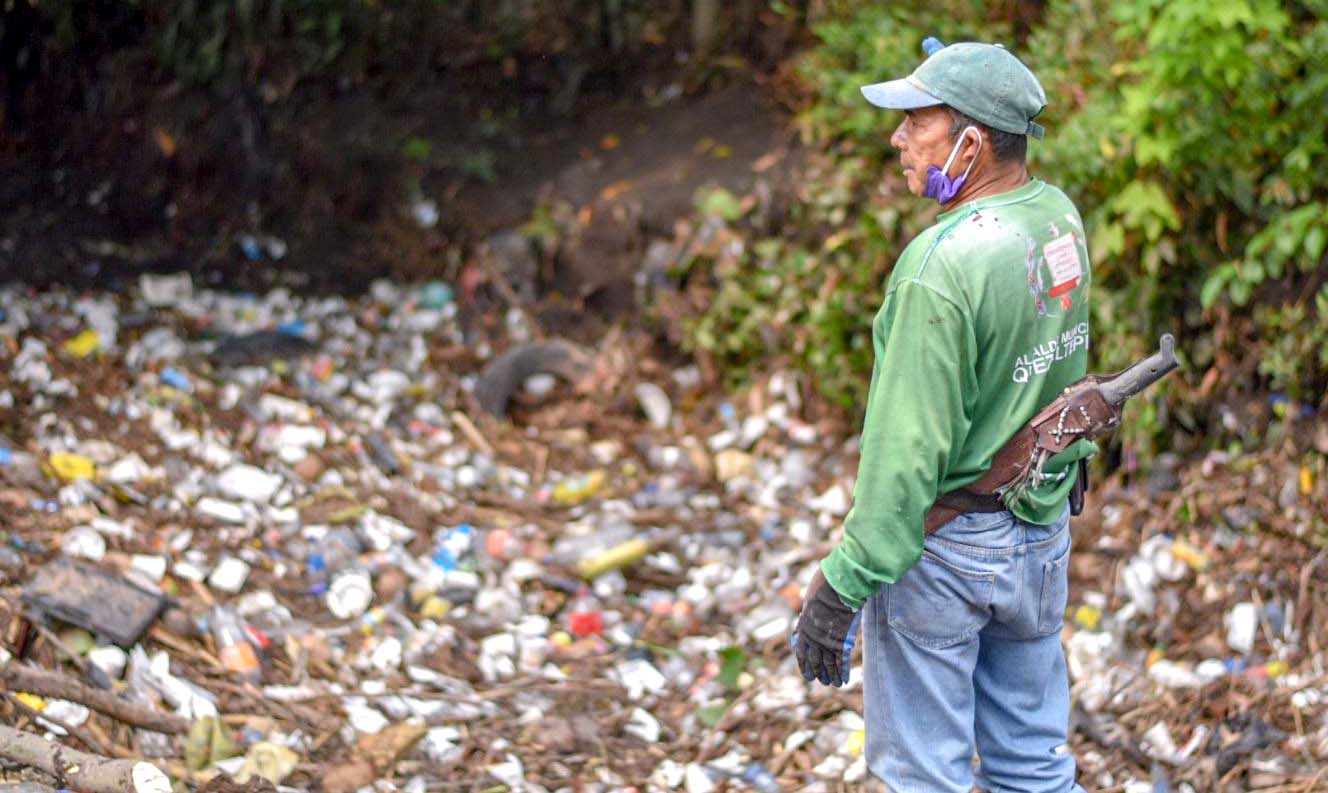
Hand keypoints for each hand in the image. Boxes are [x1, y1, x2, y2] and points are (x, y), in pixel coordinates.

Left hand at [792, 568, 861, 685]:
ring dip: (831, 676)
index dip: (804, 664)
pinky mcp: (840, 642)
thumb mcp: (809, 600)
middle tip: (821, 681)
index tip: (807, 673)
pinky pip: (841, 662)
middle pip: (814, 661)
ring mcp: (826, 642)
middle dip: (818, 672)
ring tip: (834, 684)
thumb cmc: (823, 588)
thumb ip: (810, 612)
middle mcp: (813, 639)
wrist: (836, 586)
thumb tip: (808, 614)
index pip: (801, 652)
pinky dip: (842, 672)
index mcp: (803, 629)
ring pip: (828, 664)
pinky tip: (843, 680)